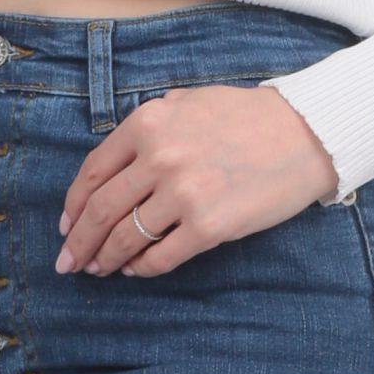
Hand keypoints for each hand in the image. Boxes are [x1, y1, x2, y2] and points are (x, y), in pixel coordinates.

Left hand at [55, 81, 337, 277]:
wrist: (307, 134)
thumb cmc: (249, 118)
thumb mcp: (189, 102)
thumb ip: (151, 125)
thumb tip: (118, 162)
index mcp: (149, 124)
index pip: (93, 172)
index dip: (73, 206)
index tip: (66, 226)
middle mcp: (160, 157)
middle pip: (102, 210)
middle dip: (78, 241)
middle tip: (68, 262)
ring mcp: (184, 193)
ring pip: (126, 237)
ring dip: (106, 258)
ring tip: (98, 269)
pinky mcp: (209, 226)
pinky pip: (162, 256)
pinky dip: (142, 268)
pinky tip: (135, 270)